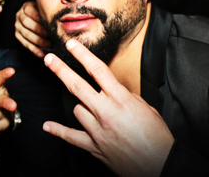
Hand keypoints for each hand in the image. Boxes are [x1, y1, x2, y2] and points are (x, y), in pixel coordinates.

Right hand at [14, 1, 50, 57]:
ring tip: (49, 45)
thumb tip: (60, 19)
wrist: (36, 18)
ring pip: (26, 34)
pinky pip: (25, 44)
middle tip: (50, 35)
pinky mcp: (18, 36)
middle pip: (27, 23)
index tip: (47, 22)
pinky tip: (41, 54)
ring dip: (38, 41)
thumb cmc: (44, 13)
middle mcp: (19, 15)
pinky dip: (34, 50)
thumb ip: (48, 12)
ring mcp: (18, 26)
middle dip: (39, 30)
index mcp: (26, 7)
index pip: (29, 11)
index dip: (37, 16)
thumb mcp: (45, 9)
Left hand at [42, 39, 173, 176]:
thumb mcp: (147, 108)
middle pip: (78, 86)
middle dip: (61, 70)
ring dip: (82, 106)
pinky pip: (71, 137)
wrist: (161, 165)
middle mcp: (107, 112)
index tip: (71, 45)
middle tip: (49, 59)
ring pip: (77, 109)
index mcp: (121, 99)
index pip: (98, 70)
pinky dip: (58, 131)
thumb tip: (114, 92)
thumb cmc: (158, 137)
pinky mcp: (94, 147)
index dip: (82, 55)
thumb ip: (127, 97)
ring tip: (95, 111)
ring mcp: (98, 130)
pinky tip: (47, 126)